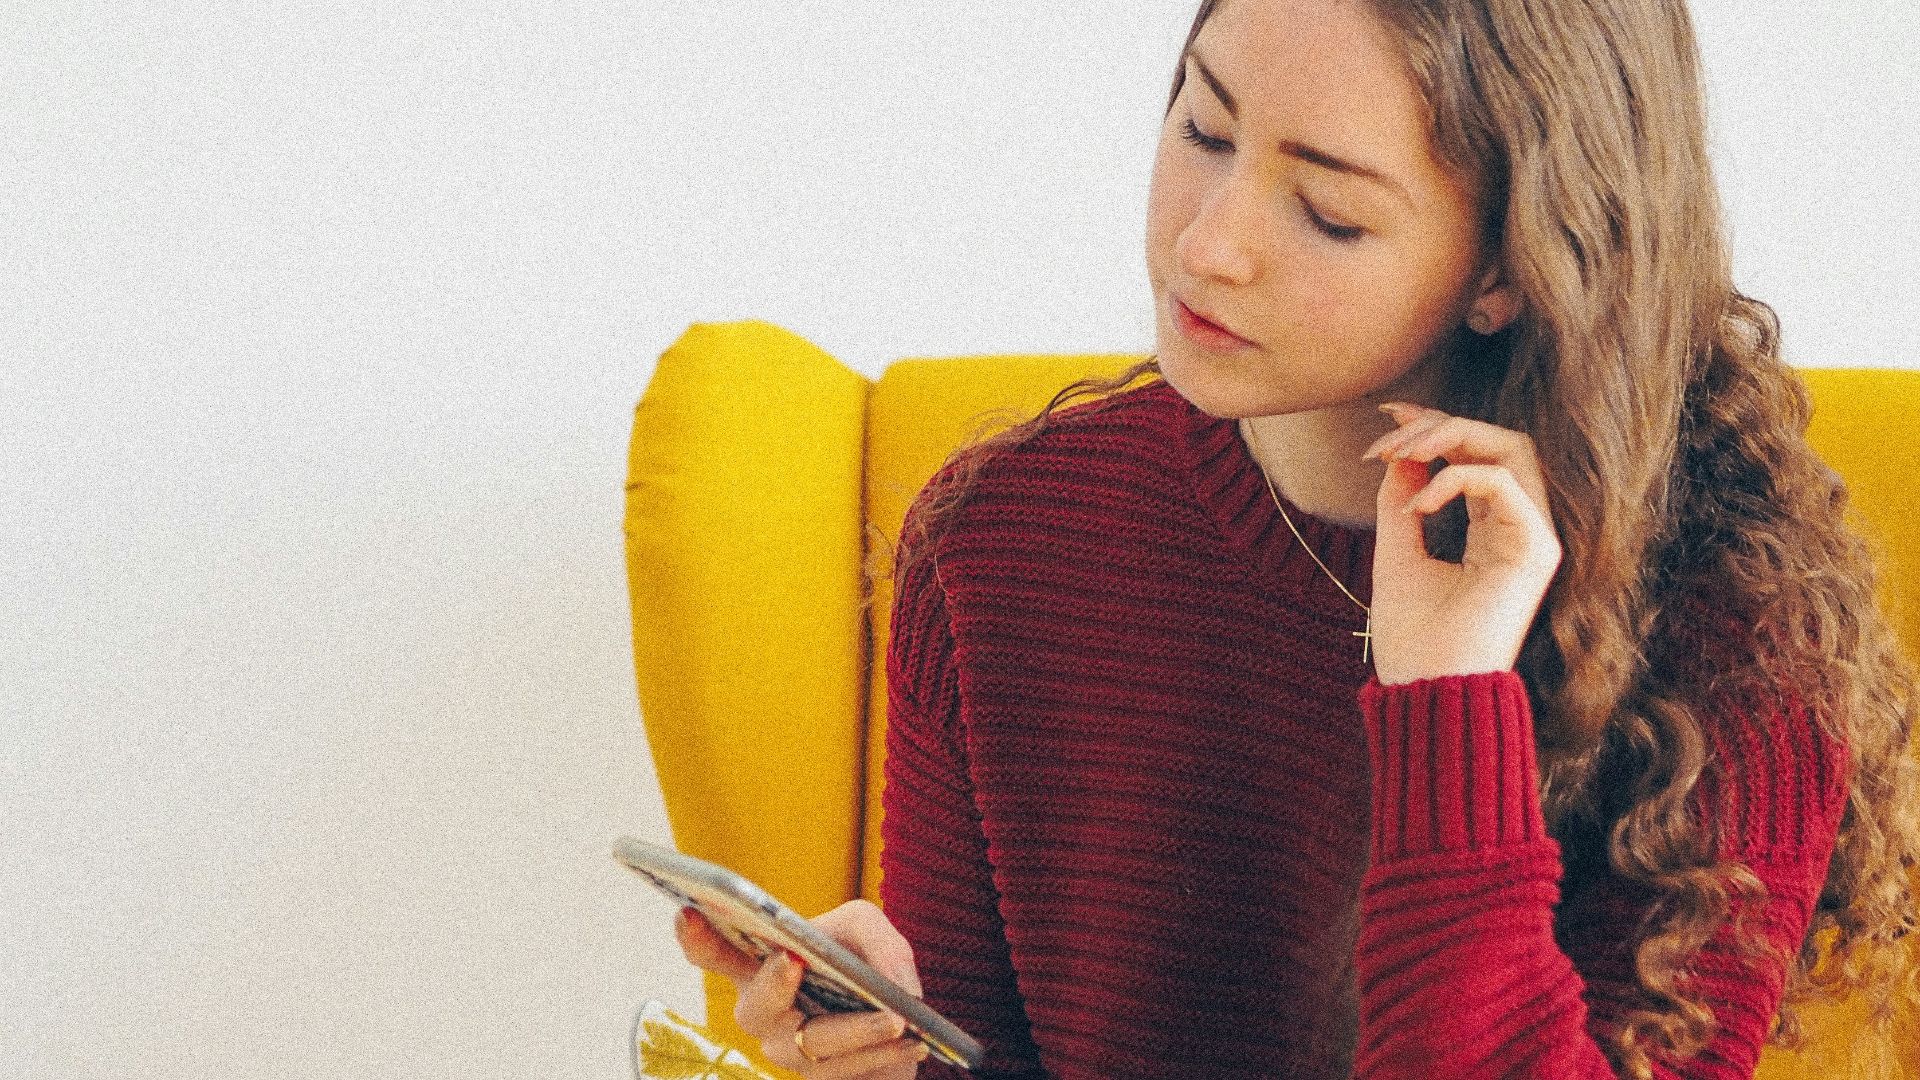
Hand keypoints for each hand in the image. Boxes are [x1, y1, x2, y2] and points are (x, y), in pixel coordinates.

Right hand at [673, 899, 929, 1077]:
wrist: (896, 1021)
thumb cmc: (861, 963)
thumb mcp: (867, 929)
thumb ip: (879, 940)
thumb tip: (894, 984)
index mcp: (758, 964)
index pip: (712, 952)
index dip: (694, 936)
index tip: (688, 912)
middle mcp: (763, 1012)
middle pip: (755, 1006)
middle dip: (772, 984)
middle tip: (793, 962)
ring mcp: (787, 1051)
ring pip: (811, 1044)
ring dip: (856, 1030)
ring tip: (896, 1018)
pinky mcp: (820, 1079)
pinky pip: (846, 1072)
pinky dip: (883, 1053)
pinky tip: (915, 1039)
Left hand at [1361, 402, 1562, 685]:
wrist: (1425, 689)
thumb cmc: (1412, 636)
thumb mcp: (1396, 552)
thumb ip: (1402, 500)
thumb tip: (1403, 451)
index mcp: (1489, 529)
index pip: (1477, 456)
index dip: (1436, 425)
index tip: (1388, 414)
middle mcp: (1518, 528)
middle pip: (1500, 441)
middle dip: (1439, 425)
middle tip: (1387, 437)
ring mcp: (1533, 538)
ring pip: (1514, 449)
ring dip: (1451, 437)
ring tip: (1401, 454)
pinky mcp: (1537, 552)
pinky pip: (1505, 484)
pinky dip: (1456, 479)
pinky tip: (1418, 508)